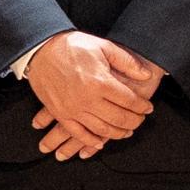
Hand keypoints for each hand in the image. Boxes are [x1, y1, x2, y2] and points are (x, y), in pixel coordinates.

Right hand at [25, 31, 159, 159]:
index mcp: (100, 82)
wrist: (41, 50)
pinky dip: (90, 141)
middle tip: (140, 120)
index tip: (148, 108)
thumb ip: (127, 62)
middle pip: (118, 118)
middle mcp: (88, 99)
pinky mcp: (61, 114)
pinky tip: (100, 142)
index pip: (129, 101)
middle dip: (134, 122)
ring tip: (127, 132)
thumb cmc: (73, 46)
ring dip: (117, 134)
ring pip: (101, 130)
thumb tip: (146, 75)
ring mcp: (73, 109)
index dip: (142, 106)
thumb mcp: (103, 46)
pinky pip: (78, 133)